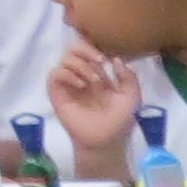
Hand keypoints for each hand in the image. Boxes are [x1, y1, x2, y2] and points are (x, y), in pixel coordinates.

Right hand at [48, 40, 141, 161]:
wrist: (107, 140)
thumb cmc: (120, 120)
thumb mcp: (132, 96)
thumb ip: (128, 77)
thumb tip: (115, 59)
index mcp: (97, 74)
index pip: (88, 50)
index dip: (94, 47)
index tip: (106, 57)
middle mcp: (81, 76)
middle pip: (73, 49)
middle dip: (85, 49)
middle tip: (99, 61)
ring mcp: (68, 84)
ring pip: (64, 59)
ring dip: (81, 65)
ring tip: (94, 81)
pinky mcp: (57, 93)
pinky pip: (54, 74)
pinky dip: (67, 74)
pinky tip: (81, 84)